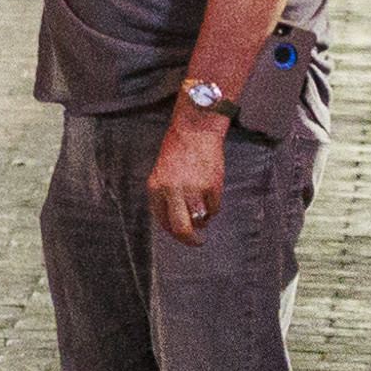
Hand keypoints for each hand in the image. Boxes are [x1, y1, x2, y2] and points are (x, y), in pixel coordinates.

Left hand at [147, 100, 229, 241]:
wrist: (195, 129)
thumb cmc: (177, 149)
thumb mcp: (162, 173)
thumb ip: (166, 195)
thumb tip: (177, 222)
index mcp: (156, 187)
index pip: (163, 221)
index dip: (173, 231)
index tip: (181, 234)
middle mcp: (172, 191)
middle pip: (181, 229)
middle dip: (190, 240)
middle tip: (197, 242)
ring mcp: (193, 190)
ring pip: (200, 219)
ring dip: (203, 218)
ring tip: (204, 204)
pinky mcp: (211, 187)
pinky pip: (214, 208)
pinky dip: (214, 204)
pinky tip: (211, 189)